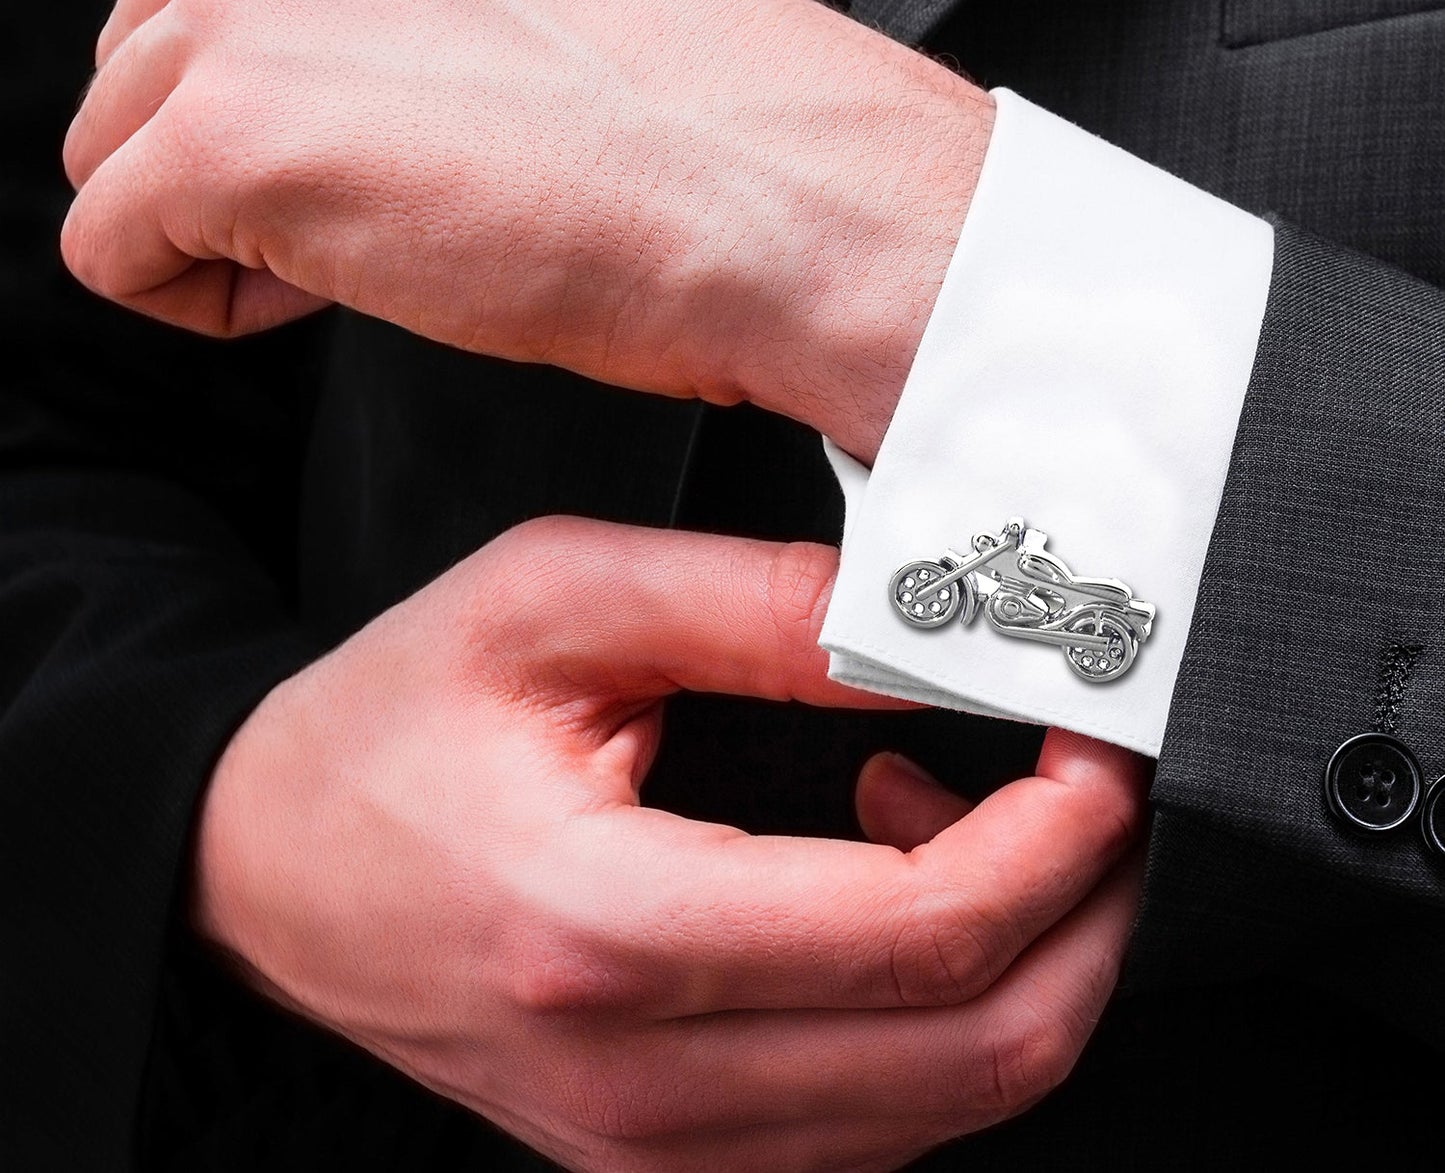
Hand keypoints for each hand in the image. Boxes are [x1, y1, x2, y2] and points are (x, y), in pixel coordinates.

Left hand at [61, 0, 992, 464]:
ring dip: (218, 225)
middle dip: (230, 153)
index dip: (259, 75)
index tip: (361, 144)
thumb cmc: (707, 125)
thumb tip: (314, 80)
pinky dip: (199, 298)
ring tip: (371, 255)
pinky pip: (108, 249)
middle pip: (135, 52)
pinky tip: (327, 300)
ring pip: (111, 151)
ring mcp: (251, 4)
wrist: (790, 200)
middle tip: (376, 213)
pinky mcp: (235, 140)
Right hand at [194, 515, 1145, 1170]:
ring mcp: (650, 1145)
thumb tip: (924, 619)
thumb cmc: (390, 724)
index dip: (1057, 837)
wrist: (263, 860)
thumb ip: (754, 605)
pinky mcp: (658, 1152)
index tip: (1096, 749)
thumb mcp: (557, 601)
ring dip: (1016, 962)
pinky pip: (871, 1124)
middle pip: (975, 1054)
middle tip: (1091, 791)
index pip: (923, 934)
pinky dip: (935, 1015)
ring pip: (942, 1108)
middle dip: (1086, 915)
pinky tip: (888, 893)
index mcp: (608, 930)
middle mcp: (639, 1080)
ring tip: (967, 818)